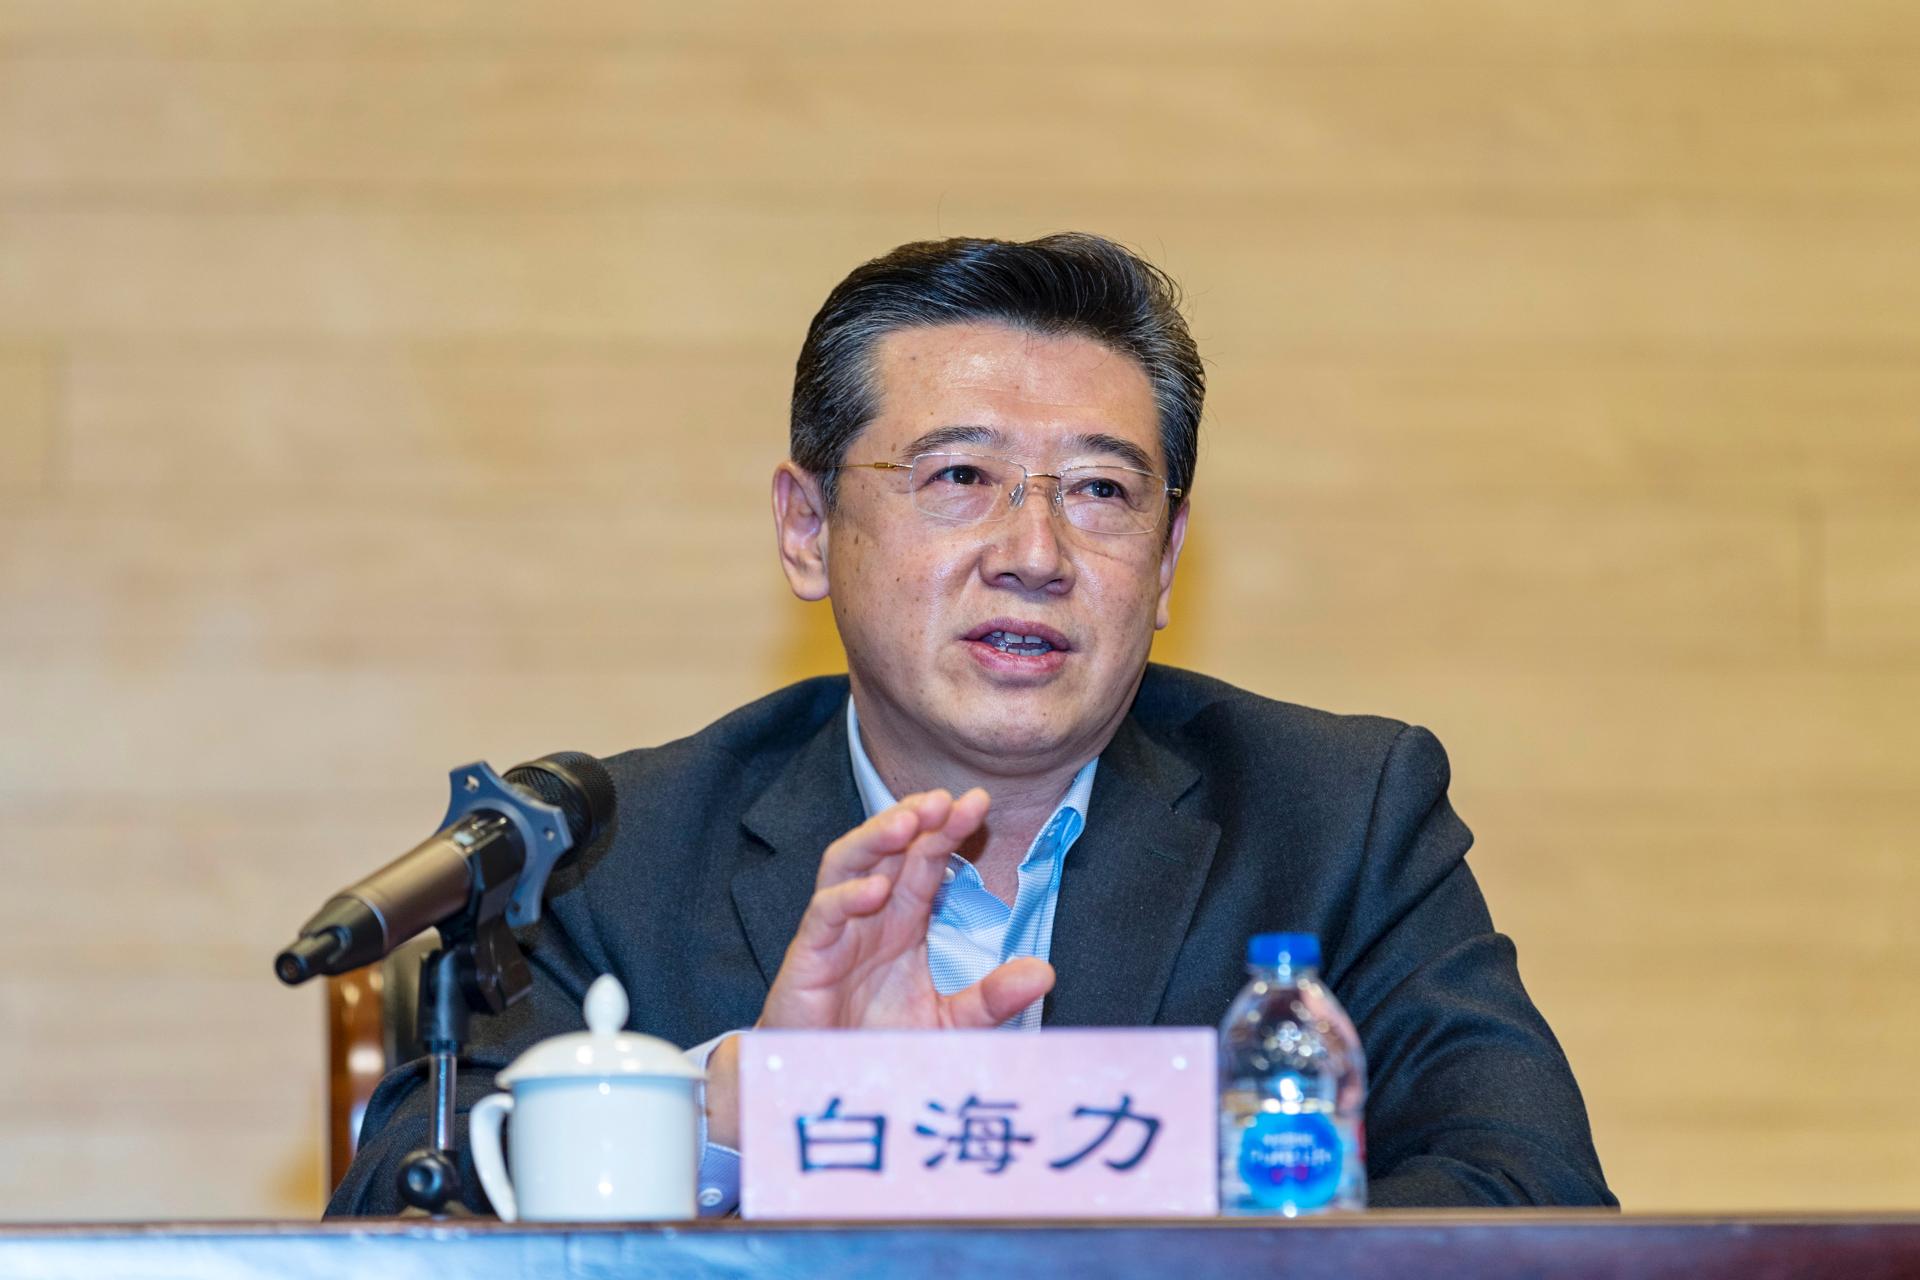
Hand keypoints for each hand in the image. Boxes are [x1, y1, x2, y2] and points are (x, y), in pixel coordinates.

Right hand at [703, 791, 1055, 1150]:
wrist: (828, 1085)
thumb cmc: (879, 1047)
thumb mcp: (950, 1024)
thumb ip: (992, 998)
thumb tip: (1046, 972)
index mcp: (903, 920)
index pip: (926, 860)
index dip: (947, 830)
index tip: (978, 803)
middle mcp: (870, 915)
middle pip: (889, 848)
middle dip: (915, 818)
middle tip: (947, 800)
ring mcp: (836, 931)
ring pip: (848, 864)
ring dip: (875, 838)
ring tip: (908, 821)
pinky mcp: (808, 957)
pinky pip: (824, 915)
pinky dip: (847, 898)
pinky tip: (875, 890)